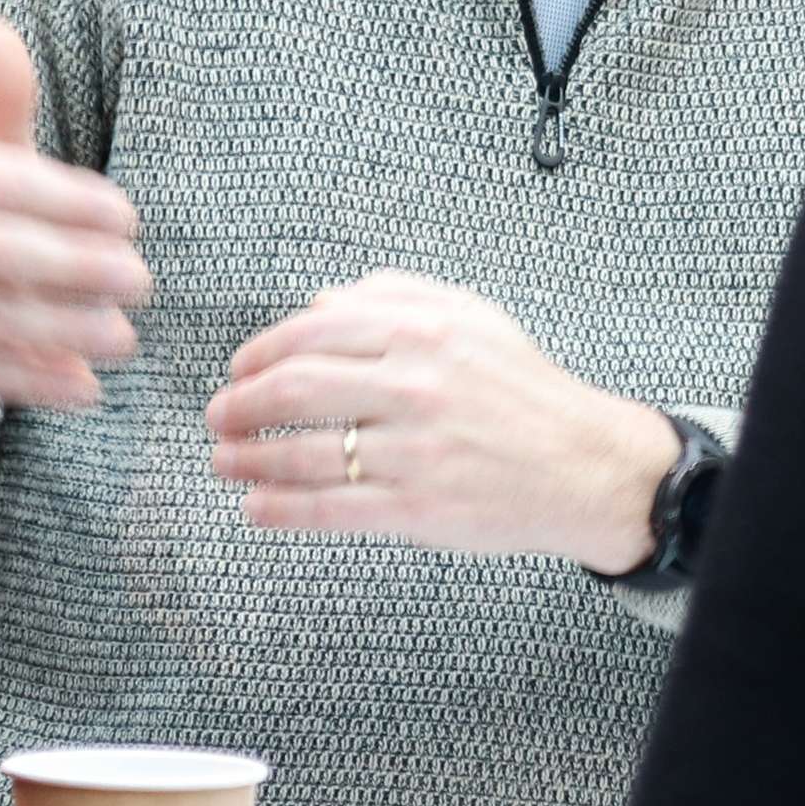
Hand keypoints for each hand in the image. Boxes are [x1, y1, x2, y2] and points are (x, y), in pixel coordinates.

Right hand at [0, 17, 148, 414]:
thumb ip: (3, 98)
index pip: (5, 186)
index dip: (69, 202)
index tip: (130, 218)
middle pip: (1, 255)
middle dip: (76, 270)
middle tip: (142, 281)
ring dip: (65, 332)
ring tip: (125, 338)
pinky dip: (36, 383)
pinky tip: (86, 387)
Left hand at [204, 269, 677, 572]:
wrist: (585, 465)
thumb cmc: (525, 391)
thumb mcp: (472, 318)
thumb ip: (395, 297)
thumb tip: (318, 301)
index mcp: (424, 331)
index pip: (314, 332)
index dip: (260, 353)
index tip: (237, 370)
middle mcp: (416, 385)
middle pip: (297, 389)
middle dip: (242, 404)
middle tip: (219, 416)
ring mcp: (416, 450)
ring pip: (306, 453)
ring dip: (250, 457)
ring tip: (223, 461)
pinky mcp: (419, 507)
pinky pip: (333, 508)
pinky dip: (283, 508)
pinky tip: (255, 507)